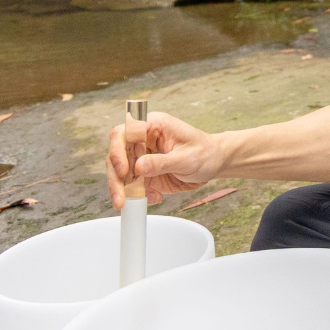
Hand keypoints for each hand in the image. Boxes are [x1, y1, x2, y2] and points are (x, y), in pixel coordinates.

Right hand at [106, 111, 225, 208]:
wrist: (215, 163)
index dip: (118, 150)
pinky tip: (154, 197)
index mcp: (153, 126)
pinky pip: (132, 185)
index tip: (123, 169)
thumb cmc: (205, 152)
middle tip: (119, 196)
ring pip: (119, 172)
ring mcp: (142, 156)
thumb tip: (138, 166)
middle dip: (115, 177)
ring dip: (121, 189)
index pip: (125, 133)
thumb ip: (162, 162)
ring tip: (127, 203)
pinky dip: (137, 195)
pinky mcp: (144, 172)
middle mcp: (143, 140)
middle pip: (117, 155)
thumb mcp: (186, 158)